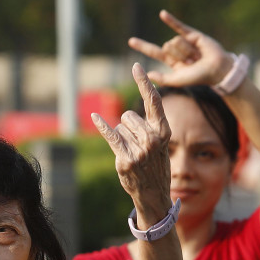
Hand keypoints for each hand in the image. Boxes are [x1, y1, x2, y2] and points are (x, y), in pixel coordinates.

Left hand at [91, 63, 171, 220]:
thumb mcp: (160, 144)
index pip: (153, 101)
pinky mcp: (124, 159)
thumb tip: (135, 103)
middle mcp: (152, 139)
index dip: (144, 82)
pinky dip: (102, 126)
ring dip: (121, 139)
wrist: (153, 194)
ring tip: (132, 154)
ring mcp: (139, 150)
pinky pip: (110, 136)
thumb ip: (151, 125)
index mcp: (164, 131)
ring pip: (119, 128)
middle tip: (137, 146)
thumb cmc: (155, 165)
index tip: (135, 66)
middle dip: (127, 126)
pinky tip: (95, 116)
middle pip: (128, 115)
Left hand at [128, 10, 233, 87]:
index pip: (154, 52)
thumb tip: (148, 74)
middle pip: (166, 47)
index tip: (131, 41)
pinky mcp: (192, 34)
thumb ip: (164, 79)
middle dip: (178, 55)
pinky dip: (170, 20)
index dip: (143, 46)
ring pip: (174, 41)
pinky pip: (179, 26)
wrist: (217, 69)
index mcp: (172, 62)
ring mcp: (184, 41)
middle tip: (190, 62)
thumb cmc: (199, 77)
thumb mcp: (178, 81)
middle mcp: (177, 51)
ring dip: (186, 51)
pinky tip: (162, 14)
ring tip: (196, 56)